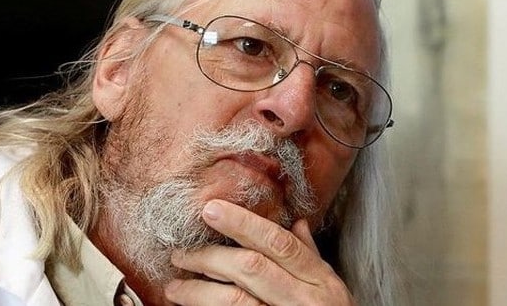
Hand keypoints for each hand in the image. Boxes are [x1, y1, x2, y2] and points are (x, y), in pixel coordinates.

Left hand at [164, 199, 357, 305]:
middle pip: (251, 267)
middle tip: (181, 252)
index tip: (211, 209)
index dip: (243, 223)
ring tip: (175, 287)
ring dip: (199, 292)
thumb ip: (309, 255)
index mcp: (318, 278)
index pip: (277, 242)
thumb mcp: (331, 285)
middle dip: (211, 256)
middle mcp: (302, 298)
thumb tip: (297, 224)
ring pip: (236, 300)